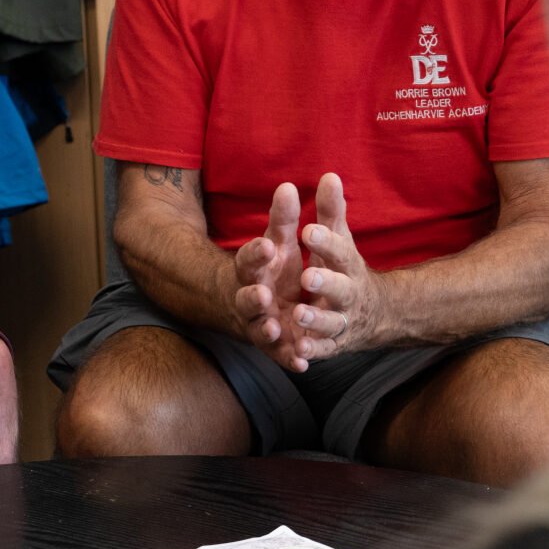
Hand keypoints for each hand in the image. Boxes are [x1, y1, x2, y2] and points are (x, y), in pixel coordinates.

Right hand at [232, 183, 315, 371]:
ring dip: (265, 329)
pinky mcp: (274, 346)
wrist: (260, 303)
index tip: (267, 246)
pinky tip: (301, 364)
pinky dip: (289, 359)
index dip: (256, 254)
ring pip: (259, 328)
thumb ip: (284, 218)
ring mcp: (261, 323)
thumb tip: (288, 184)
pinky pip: (280, 355)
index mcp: (254, 269)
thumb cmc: (272, 267)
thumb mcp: (280, 242)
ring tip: (273, 328)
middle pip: (248, 297)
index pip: (249, 259)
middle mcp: (252, 297)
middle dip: (253, 296)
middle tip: (263, 294)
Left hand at [293, 173, 382, 361]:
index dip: (326, 242)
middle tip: (308, 276)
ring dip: (315, 320)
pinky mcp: (332, 346)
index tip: (308, 230)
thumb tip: (329, 174)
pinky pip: (323, 352)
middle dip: (326, 283)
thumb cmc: (345, 269)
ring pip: (330, 324)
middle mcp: (348, 295)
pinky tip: (299, 353)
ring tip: (298, 314)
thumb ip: (331, 212)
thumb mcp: (340, 240)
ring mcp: (341, 322)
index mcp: (348, 266)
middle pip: (341, 290)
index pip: (339, 251)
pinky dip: (312, 353)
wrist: (373, 314)